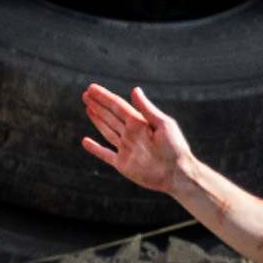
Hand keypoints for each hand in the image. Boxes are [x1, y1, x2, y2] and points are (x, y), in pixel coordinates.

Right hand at [76, 83, 198, 198]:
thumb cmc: (175, 148)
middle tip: (85, 94)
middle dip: (98, 105)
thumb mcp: (163, 125)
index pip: (117, 106)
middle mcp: (131, 133)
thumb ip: (146, 109)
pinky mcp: (123, 164)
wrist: (177, 174)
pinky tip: (85, 141)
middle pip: (110, 116)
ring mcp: (126, 148)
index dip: (104, 97)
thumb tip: (135, 89)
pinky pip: (105, 154)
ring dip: (97, 120)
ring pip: (107, 131)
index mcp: (139, 122)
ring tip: (88, 108)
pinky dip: (95, 149)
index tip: (91, 88)